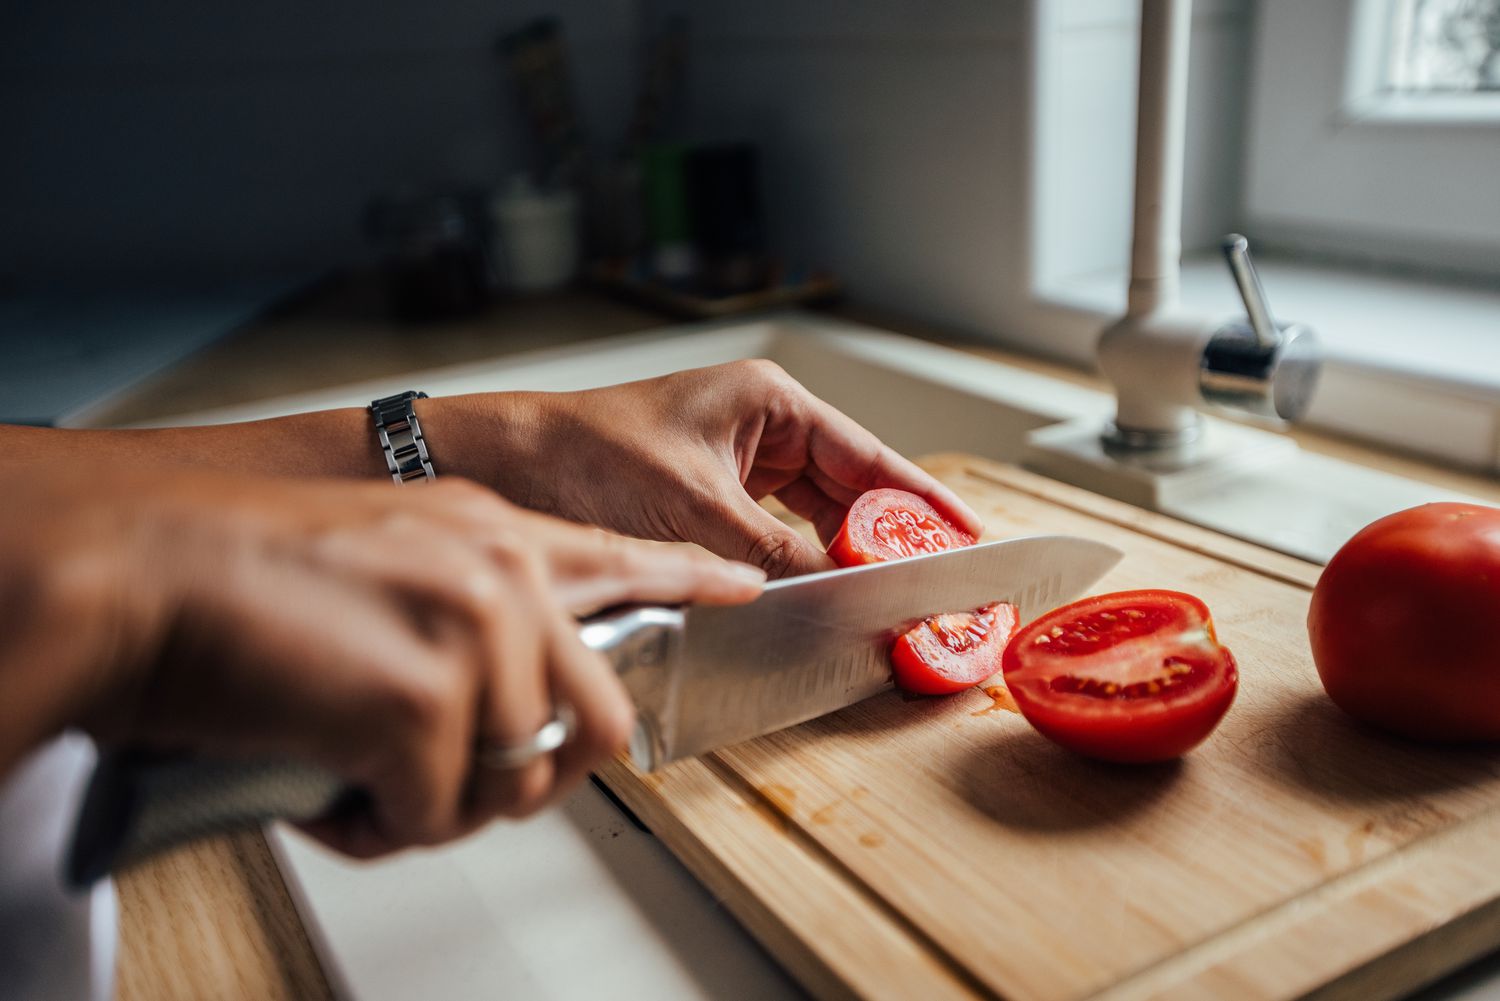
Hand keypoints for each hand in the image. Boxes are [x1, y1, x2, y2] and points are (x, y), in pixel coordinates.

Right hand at [0, 469, 762, 857]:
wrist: (139, 574)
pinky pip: (433, 813)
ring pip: (515, 778)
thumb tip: (486, 696)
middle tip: (458, 781)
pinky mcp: (427, 701)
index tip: (737, 589)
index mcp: (489, 533)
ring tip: (365, 773)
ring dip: (438, 800)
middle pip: (596, 716)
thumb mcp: (382, 559)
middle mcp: (499, 573)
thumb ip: (460, 606)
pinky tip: (331, 782)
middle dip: (537, 774)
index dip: (686, 581)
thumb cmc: (237, 576)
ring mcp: (472, 633)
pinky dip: (378, 822)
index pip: (619, 558)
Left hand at [426, 360, 982, 577]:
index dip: (922, 502)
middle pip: (851, 489)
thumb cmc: (587, 454)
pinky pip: (777, 534)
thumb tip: (842, 592)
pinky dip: (800, 563)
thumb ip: (778, 554)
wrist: (509, 466)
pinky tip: (821, 593)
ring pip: (816, 517)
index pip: (870, 457)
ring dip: (845, 556)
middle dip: (888, 537)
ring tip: (886, 598)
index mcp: (770, 402)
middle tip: (931, 585)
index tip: (968, 535)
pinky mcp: (712, 499)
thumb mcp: (696, 509)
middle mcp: (762, 427)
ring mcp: (737, 463)